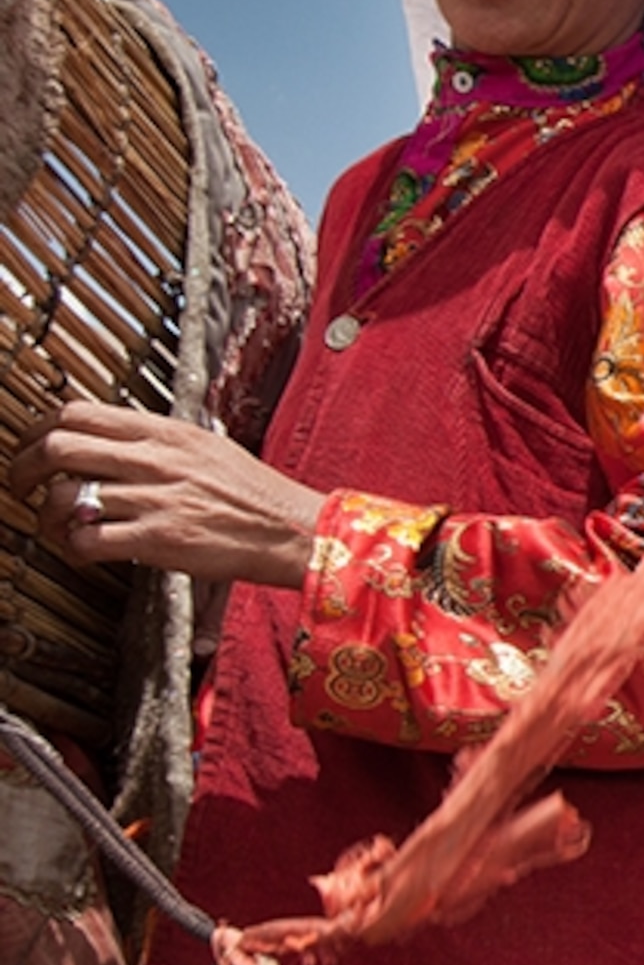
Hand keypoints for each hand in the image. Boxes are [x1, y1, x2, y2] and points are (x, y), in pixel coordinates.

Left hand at [8, 401, 321, 587]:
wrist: (294, 531)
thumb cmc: (256, 495)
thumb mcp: (207, 448)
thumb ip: (157, 441)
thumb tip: (111, 440)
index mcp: (165, 432)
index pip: (78, 412)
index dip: (39, 428)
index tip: (30, 446)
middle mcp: (155, 460)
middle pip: (59, 446)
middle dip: (24, 468)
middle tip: (20, 485)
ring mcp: (155, 499)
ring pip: (67, 497)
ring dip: (47, 516)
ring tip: (54, 527)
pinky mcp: (158, 540)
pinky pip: (87, 541)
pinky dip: (72, 549)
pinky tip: (82, 552)